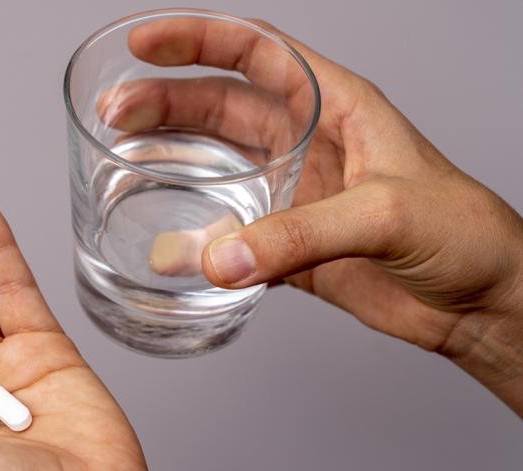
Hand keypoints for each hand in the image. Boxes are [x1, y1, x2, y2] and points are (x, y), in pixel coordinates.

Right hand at [105, 18, 522, 414]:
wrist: (483, 301)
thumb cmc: (465, 233)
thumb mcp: (385, 213)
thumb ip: (299, 235)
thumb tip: (218, 258)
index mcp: (336, 106)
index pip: (257, 52)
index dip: (199, 39)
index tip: (146, 44)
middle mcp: (308, 143)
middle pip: (220, 106)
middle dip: (165, 103)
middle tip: (116, 113)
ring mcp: (293, 194)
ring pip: (216, 165)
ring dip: (170, 161)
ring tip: (122, 161)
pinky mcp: (288, 245)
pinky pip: (228, 233)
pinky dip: (194, 238)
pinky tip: (167, 244)